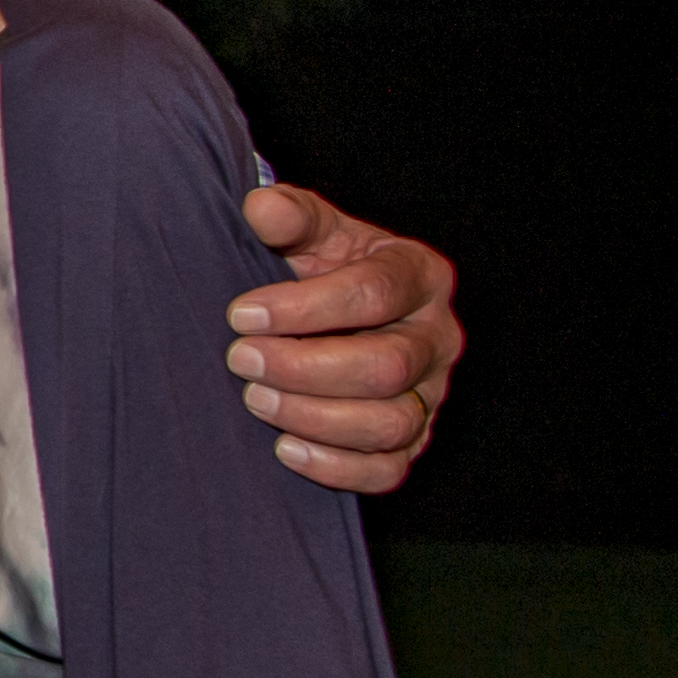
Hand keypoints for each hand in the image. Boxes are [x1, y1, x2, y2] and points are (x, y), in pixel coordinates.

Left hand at [228, 183, 459, 494]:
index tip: (240, 315)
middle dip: (304, 368)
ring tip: (255, 399)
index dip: (305, 308)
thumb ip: (290, 216)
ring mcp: (431, 394)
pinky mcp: (413, 440)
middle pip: (387, 367)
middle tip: (240, 359)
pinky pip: (388, 470)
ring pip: (391, 424)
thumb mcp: (311, 231)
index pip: (376, 294)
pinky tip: (285, 448)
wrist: (330, 309)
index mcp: (419, 276)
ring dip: (315, 418)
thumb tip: (261, 207)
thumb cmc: (321, 266)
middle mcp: (437, 338)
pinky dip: (337, 468)